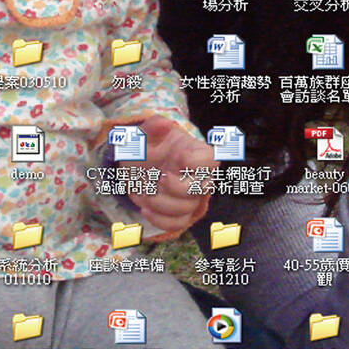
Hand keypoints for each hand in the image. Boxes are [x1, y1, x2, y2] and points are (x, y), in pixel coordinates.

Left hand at [129, 117, 214, 236]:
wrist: (136, 165)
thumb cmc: (148, 145)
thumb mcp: (147, 132)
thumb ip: (154, 126)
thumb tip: (164, 123)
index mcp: (197, 153)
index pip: (212, 159)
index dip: (197, 161)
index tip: (177, 157)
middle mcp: (199, 177)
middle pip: (203, 188)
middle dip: (178, 187)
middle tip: (157, 178)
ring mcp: (190, 198)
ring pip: (187, 208)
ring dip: (161, 202)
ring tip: (142, 191)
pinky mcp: (179, 214)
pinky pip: (178, 224)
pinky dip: (160, 220)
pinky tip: (144, 209)